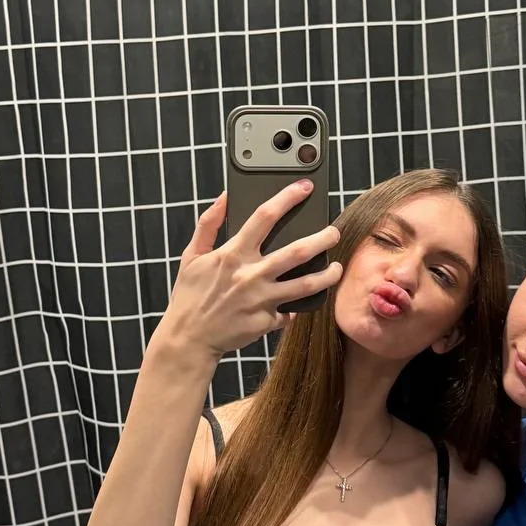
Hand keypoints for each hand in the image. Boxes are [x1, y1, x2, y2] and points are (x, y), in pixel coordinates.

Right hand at [153, 180, 341, 358]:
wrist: (188, 338)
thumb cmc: (190, 295)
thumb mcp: (191, 256)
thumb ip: (208, 224)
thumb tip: (224, 197)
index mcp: (232, 254)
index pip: (264, 217)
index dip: (287, 198)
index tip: (305, 187)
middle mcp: (250, 275)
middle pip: (297, 251)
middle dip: (322, 238)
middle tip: (334, 233)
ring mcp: (261, 301)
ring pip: (306, 285)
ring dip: (328, 275)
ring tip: (337, 268)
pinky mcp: (266, 322)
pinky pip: (291, 313)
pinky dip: (298, 307)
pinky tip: (305, 300)